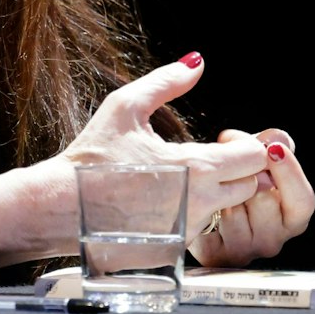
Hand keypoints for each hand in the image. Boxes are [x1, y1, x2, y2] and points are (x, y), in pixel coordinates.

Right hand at [0, 52, 271, 265]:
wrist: (59, 208)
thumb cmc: (90, 157)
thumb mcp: (125, 107)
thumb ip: (166, 82)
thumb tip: (196, 62)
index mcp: (194, 167)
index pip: (255, 158)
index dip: (244, 145)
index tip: (220, 142)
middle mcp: (198, 204)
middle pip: (250, 186)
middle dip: (238, 171)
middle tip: (205, 161)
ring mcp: (187, 232)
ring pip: (227, 211)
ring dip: (216, 196)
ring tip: (180, 183)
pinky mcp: (174, 252)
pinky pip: (200, 232)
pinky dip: (193, 218)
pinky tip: (164, 205)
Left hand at [189, 126, 314, 266]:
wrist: (202, 200)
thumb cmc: (239, 179)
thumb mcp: (257, 157)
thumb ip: (270, 145)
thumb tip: (278, 139)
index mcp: (292, 217)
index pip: (303, 201)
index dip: (291, 174)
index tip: (274, 150)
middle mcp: (273, 240)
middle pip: (266, 199)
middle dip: (249, 175)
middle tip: (239, 166)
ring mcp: (246, 251)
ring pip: (237, 209)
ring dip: (226, 190)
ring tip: (223, 188)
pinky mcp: (217, 255)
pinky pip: (215, 221)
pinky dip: (210, 206)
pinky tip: (211, 204)